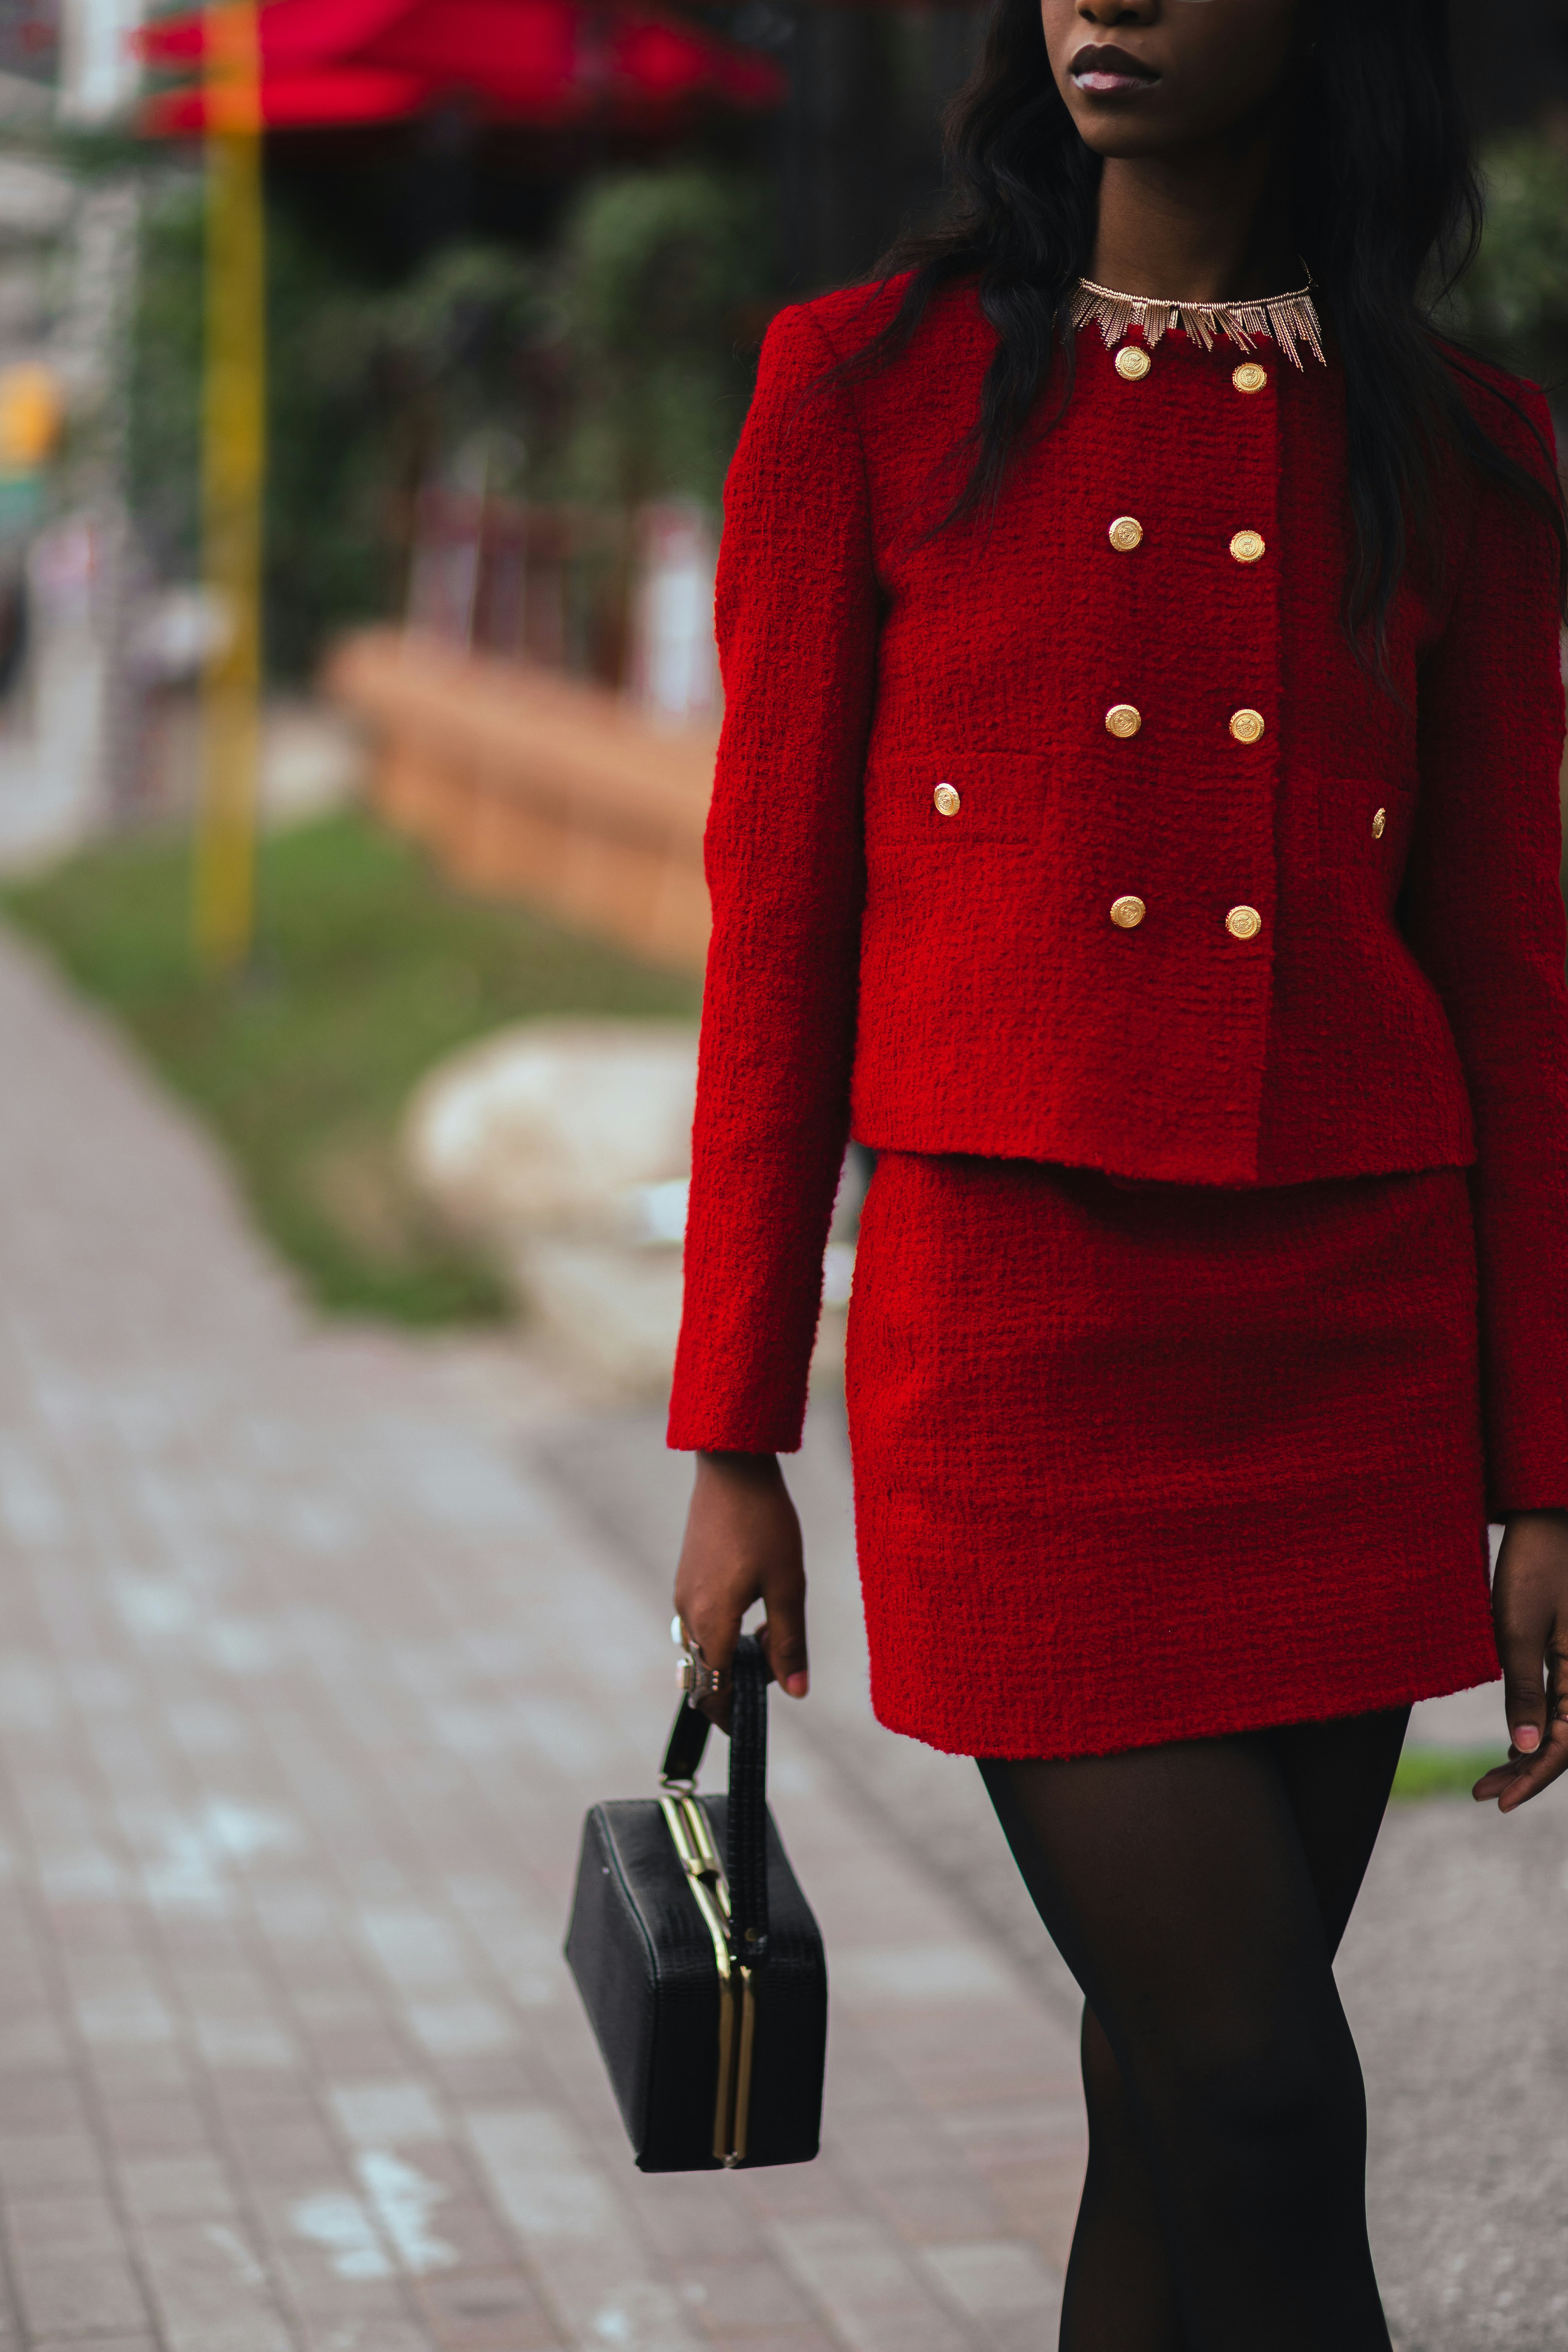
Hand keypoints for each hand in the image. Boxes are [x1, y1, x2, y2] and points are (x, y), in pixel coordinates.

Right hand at [672, 1451, 807, 1729]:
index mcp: (712, 1621)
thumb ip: (789, 1642)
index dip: (730, 1716)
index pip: (714, 1689)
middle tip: (775, 1670)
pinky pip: (699, 1622)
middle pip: (705, 1672)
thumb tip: (796, 1693)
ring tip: (771, 1632)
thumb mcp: (788, 1585)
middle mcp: (687, 1613)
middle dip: (736, 1685)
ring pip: (703, 1647)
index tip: (748, 1728)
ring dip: (733, 1656)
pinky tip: (755, 1609)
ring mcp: (683, 1593)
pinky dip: (724, 1632)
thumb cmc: (765, 1523)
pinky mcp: (686, 1577)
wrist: (732, 1467)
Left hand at [1474, 1510, 1567, 1811]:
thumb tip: (1525, 1747)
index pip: (1565, 1748)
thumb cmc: (1533, 1565)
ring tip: (1491, 1777)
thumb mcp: (1517, 1629)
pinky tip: (1515, 1743)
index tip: (1497, 1802)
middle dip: (1528, 1773)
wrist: (1551, 1518)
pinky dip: (1540, 1727)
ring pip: (1566, 1726)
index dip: (1533, 1779)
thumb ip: (1524, 1689)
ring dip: (1532, 1754)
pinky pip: (1566, 1704)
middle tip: (1483, 1793)